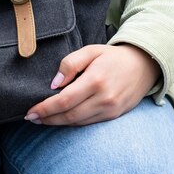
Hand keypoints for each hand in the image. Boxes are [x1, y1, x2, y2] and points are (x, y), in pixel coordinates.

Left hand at [24, 44, 160, 125]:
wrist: (144, 65)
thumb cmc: (112, 56)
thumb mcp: (90, 50)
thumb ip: (70, 63)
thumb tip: (54, 84)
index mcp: (95, 80)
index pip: (64, 100)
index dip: (44, 108)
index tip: (29, 111)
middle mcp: (104, 98)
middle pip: (69, 115)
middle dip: (47, 119)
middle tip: (30, 118)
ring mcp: (110, 110)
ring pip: (77, 122)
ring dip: (57, 123)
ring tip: (41, 119)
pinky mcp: (114, 116)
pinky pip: (88, 123)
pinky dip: (72, 122)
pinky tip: (61, 118)